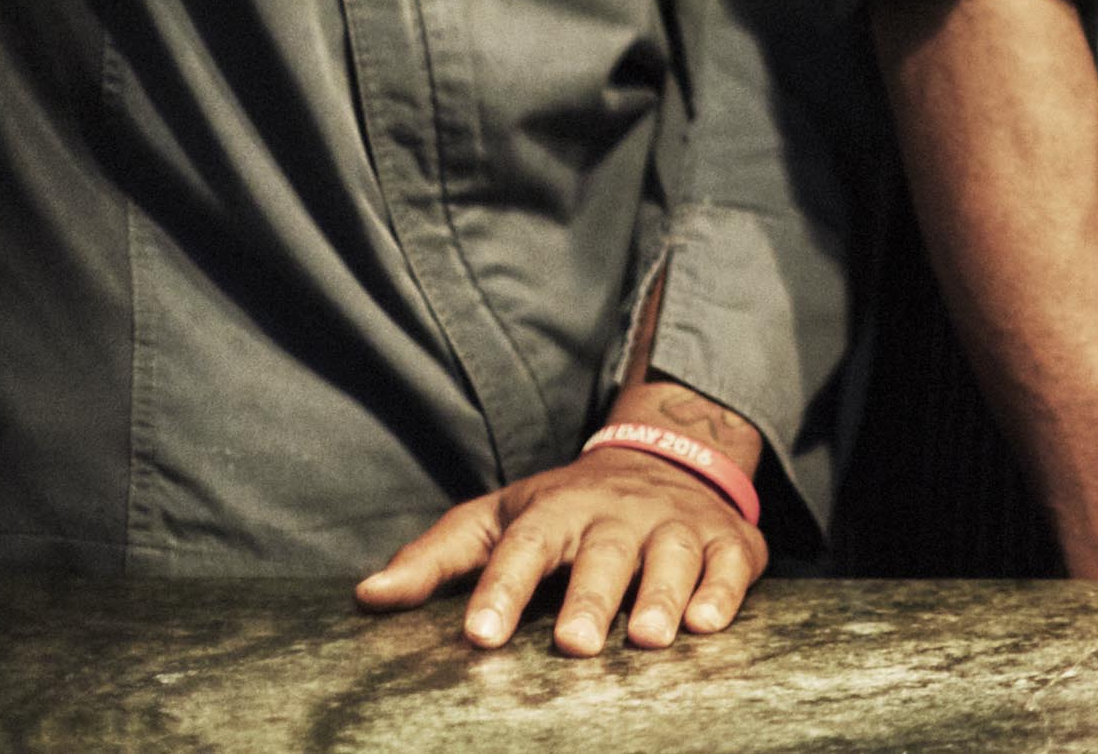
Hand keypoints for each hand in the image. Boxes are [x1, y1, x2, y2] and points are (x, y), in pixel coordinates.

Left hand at [355, 442, 766, 655]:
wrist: (671, 454)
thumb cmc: (569, 506)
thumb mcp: (501, 515)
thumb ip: (438, 557)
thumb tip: (367, 597)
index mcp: (559, 508)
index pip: (525, 545)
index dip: (501, 588)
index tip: (479, 634)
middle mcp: (621, 513)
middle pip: (604, 552)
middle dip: (592, 597)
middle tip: (575, 643)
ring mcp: (678, 523)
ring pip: (673, 555)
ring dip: (663, 595)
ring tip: (650, 638)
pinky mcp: (729, 539)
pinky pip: (731, 563)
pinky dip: (723, 591)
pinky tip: (707, 621)